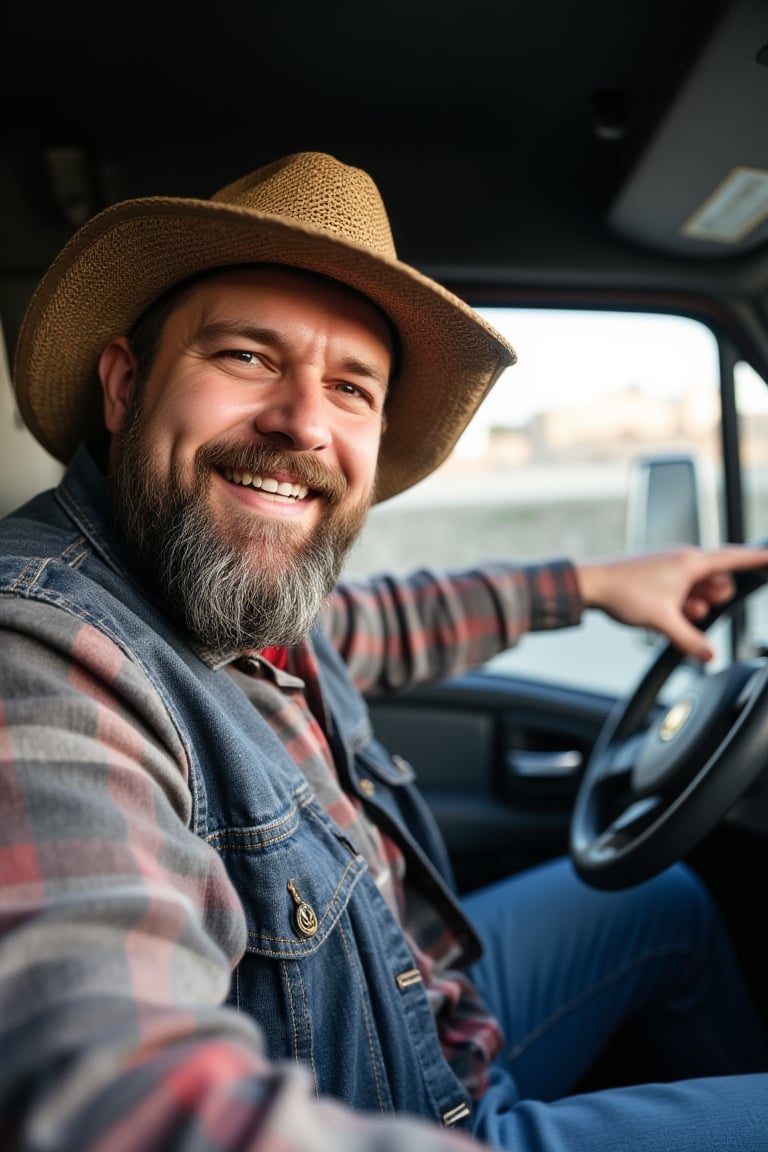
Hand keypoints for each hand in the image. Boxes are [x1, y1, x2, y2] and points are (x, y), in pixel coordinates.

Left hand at [575, 545, 767, 661]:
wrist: (592, 585)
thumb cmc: (624, 593)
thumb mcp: (662, 621)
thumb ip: (689, 640)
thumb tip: (708, 655)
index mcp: (690, 563)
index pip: (734, 559)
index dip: (757, 559)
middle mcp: (683, 560)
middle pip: (719, 580)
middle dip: (713, 599)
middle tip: (693, 611)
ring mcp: (671, 566)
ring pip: (700, 587)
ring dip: (695, 604)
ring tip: (674, 614)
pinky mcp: (660, 574)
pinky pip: (683, 589)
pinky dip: (681, 603)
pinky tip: (665, 612)